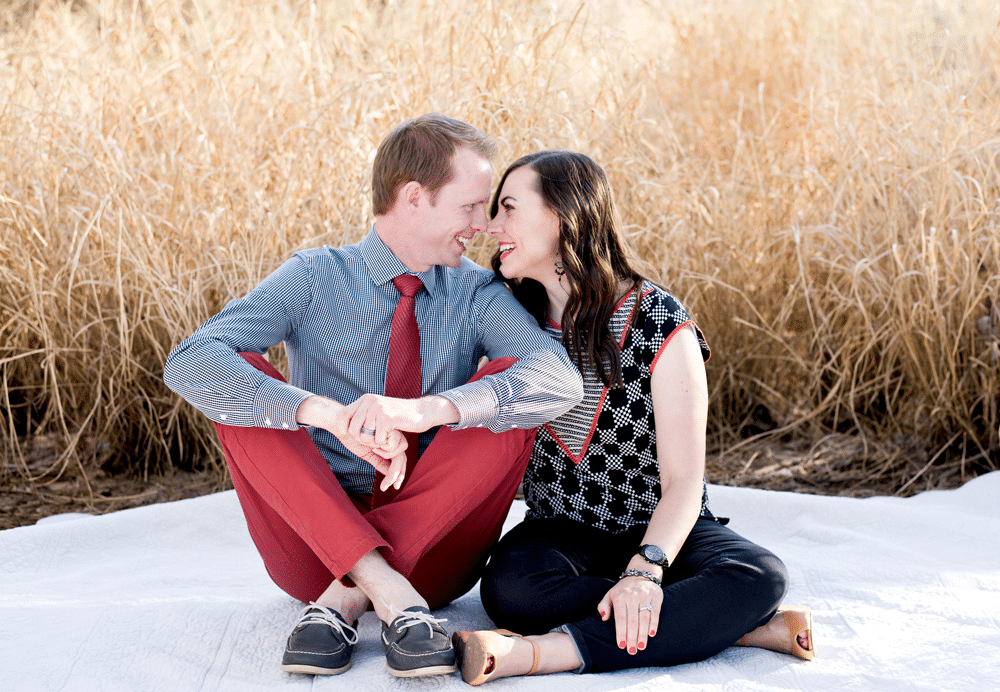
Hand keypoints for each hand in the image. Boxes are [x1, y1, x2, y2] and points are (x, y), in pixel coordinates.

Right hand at [336, 427, 408, 491]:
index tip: (395, 487)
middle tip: (391, 486)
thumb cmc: (351, 436)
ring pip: (398, 453)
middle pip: (402, 457)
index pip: (399, 459)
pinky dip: (383, 450)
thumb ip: (379, 462)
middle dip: (398, 473)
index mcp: (388, 442)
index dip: (399, 473)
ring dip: (386, 458)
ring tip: (374, 455)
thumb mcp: (367, 453)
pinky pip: (391, 445)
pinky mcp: (386, 425)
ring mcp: (390, 430)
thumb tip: (390, 473)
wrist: (339, 422)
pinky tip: (374, 447)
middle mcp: (392, 436)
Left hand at [339, 393, 458, 440]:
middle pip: (353, 431)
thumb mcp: (378, 412)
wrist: (422, 411)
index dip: (343, 429)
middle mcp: (369, 401)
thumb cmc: (399, 416)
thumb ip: (364, 416)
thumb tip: (344, 427)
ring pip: (365, 437)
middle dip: (363, 440)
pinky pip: (378, 440)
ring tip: (386, 435)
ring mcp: (378, 408)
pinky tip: (393, 434)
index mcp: (365, 399)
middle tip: (376, 438)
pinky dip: (386, 443)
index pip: (341, 416)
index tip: (350, 435)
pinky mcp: (386, 418)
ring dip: (376, 442)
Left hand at [596, 574, 662, 654]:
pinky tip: (651, 634)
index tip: (621, 646)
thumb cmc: (623, 590)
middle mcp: (632, 596)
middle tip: (632, 651)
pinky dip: (654, 624)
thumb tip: (603, 618)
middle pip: (632, 621)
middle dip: (632, 638)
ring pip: (644, 619)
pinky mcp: (656, 596)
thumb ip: (603, 606)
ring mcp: (645, 596)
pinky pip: (655, 613)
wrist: (640, 574)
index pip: (620, 619)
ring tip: (641, 647)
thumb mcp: (610, 595)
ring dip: (642, 634)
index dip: (621, 633)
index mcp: (620, 597)